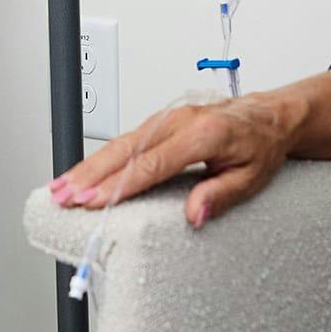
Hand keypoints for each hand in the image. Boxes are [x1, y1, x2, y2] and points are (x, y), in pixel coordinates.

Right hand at [46, 91, 295, 229]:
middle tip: (63, 196)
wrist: (269, 116)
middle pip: (125, 149)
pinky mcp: (161, 122)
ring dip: (88, 166)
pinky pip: (126, 140)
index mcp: (203, 133)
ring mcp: (167, 118)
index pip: (152, 163)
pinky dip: (101, 158)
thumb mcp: (252, 177)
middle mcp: (179, 121)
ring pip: (119, 142)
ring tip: (61, 188)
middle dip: (89, 174)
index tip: (93, 201)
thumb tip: (194, 215)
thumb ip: (221, 194)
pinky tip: (83, 174)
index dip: (119, 185)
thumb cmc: (261, 146)